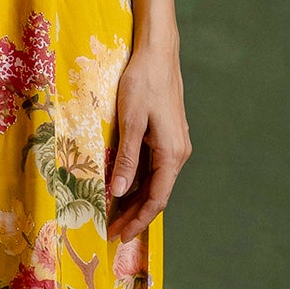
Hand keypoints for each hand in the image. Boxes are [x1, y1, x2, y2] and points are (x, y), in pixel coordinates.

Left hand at [105, 36, 190, 241]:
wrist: (158, 53)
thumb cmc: (143, 83)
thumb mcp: (131, 122)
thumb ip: (126, 159)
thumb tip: (118, 193)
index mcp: (172, 154)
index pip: (156, 200)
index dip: (137, 220)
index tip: (118, 236)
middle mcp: (178, 153)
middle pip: (157, 194)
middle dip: (135, 215)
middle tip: (111, 231)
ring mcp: (175, 144)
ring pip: (156, 182)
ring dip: (136, 200)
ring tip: (114, 215)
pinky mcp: (168, 135)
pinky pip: (155, 168)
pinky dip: (139, 182)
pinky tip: (123, 187)